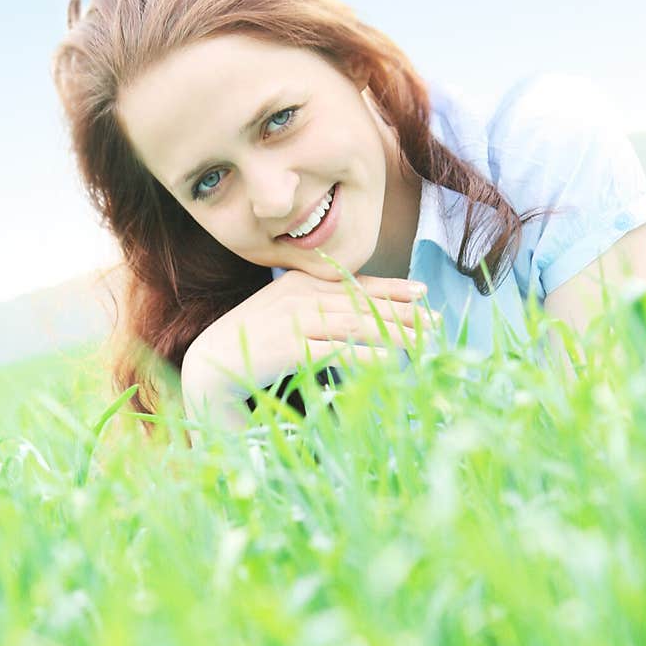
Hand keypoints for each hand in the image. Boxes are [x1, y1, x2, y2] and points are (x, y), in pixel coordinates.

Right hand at [181, 269, 438, 423]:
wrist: (210, 362)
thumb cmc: (250, 341)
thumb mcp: (281, 311)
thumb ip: (313, 305)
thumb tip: (353, 312)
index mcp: (299, 283)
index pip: (354, 283)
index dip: (390, 288)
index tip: (422, 293)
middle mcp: (300, 296)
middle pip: (362, 302)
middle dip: (402, 311)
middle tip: (435, 320)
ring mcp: (294, 320)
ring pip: (357, 324)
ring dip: (394, 332)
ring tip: (424, 341)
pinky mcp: (290, 346)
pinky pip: (339, 351)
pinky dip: (368, 356)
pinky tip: (391, 362)